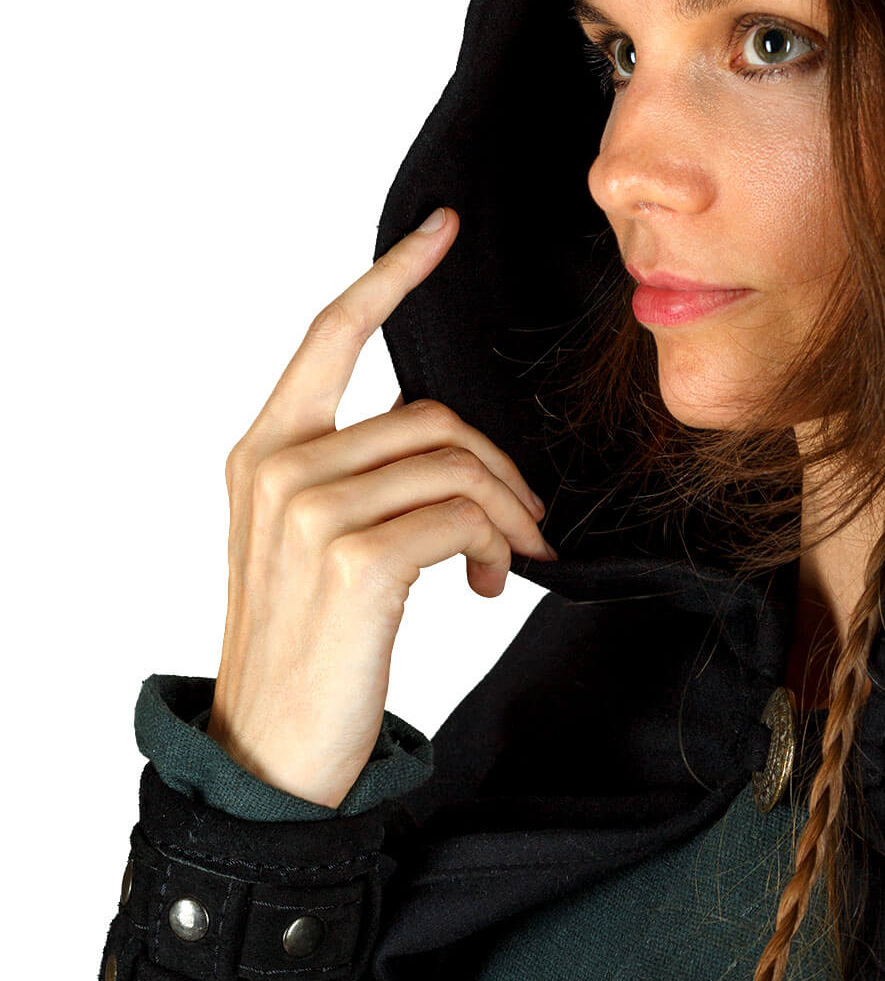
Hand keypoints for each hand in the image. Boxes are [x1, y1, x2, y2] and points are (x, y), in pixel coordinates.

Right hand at [206, 207, 555, 809]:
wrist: (270, 752)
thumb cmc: (308, 651)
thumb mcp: (309, 547)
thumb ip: (355, 480)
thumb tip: (456, 455)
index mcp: (263, 451)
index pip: (332, 333)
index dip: (393, 275)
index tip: (444, 228)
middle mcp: (278, 466)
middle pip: (431, 415)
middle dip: (498, 468)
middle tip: (525, 530)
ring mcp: (311, 508)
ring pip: (458, 464)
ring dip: (507, 516)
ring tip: (504, 565)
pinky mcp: (356, 556)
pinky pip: (464, 513)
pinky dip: (497, 545)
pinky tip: (488, 584)